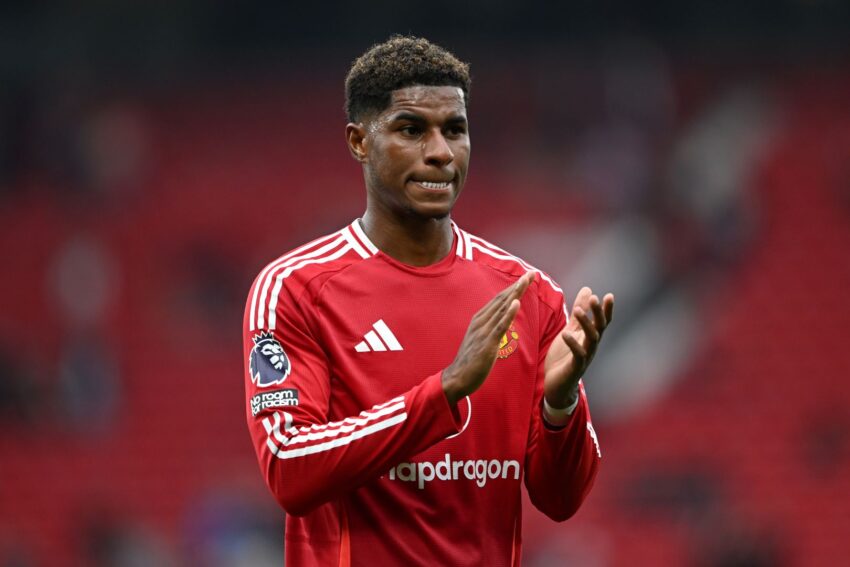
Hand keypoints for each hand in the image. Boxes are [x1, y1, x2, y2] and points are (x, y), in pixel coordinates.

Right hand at [442, 272, 534, 404]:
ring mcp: (483, 331)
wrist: (456, 377)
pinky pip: (499, 326)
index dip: (513, 288)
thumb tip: (502, 319)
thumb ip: (490, 327)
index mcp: (479, 319)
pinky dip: (508, 314)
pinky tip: (516, 303)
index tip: (526, 278)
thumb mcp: (480, 339)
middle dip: (518, 286)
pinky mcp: (487, 343)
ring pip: (502, 308)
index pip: (499, 300)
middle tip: (532, 274)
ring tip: (526, 281)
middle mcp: (481, 321)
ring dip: (515, 293)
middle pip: (502, 299)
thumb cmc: (470, 360)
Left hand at [543, 287, 613, 408]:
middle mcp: (591, 346)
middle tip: (595, 298)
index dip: (606, 310)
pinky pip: (578, 355)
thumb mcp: (570, 330)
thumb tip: (588, 290)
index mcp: (589, 337)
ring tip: (579, 311)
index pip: (602, 321)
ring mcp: (585, 357)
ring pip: (591, 339)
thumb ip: (578, 313)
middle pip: (599, 327)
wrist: (557, 385)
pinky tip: (565, 333)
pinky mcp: (575, 367)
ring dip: (586, 324)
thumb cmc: (564, 357)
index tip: (609, 295)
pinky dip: (572, 344)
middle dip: (598, 313)